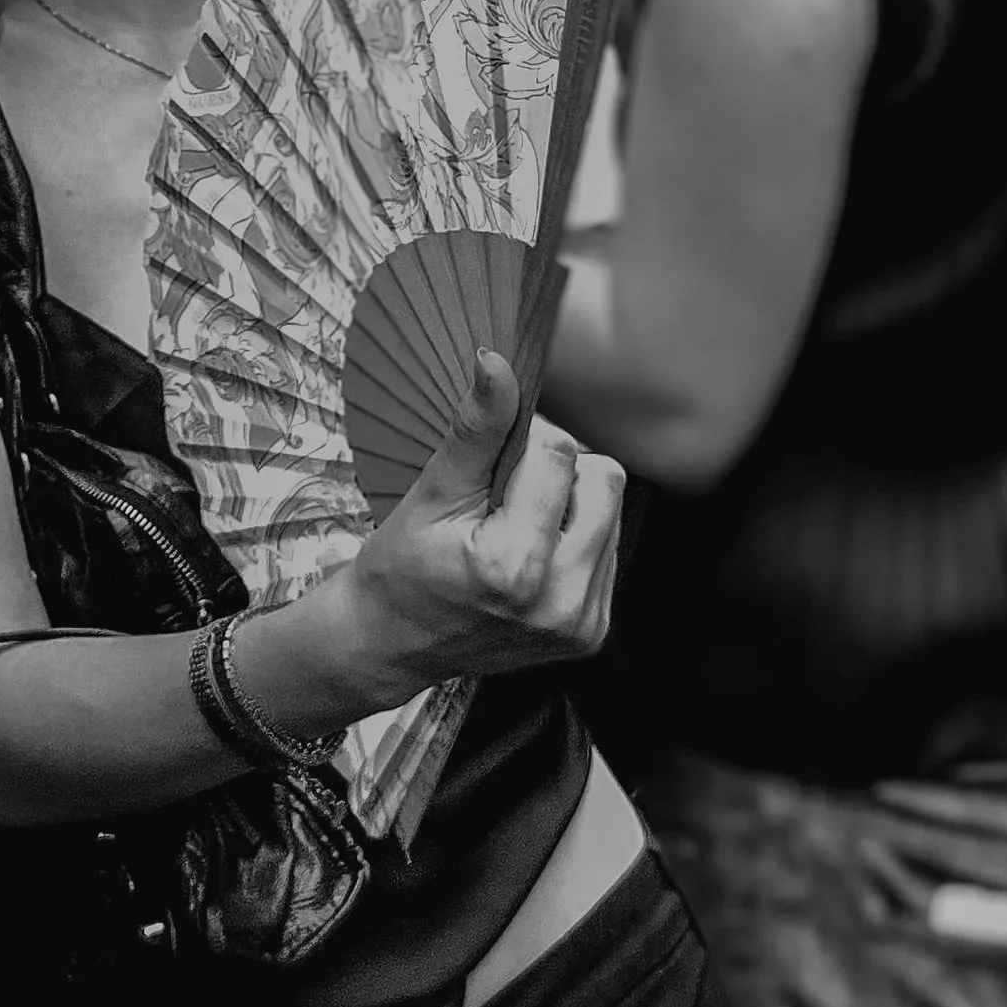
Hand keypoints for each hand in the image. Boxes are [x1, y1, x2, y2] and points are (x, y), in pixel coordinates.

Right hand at [341, 350, 624, 700]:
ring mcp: (582, 624)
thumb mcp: (431, 491)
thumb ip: (476, 428)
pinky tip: (530, 552)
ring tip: (515, 525)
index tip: (490, 463)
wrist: (392, 643)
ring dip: (570, 503)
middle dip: (559, 469)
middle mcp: (560, 603)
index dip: (524, 439)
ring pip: (613, 512)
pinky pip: (609, 549)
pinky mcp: (591, 633)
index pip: (559, 453)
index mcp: (514, 567)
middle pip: (603, 479)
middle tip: (506, 491)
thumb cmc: (403, 567)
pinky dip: (574, 537)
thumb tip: (497, 363)